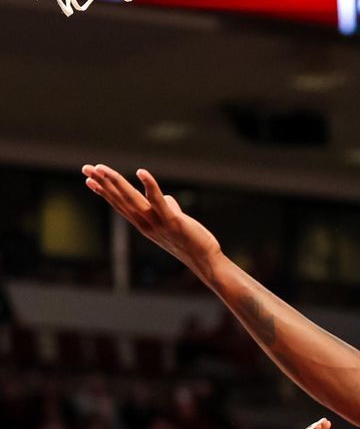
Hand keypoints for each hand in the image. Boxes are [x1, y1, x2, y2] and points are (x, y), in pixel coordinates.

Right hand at [82, 164, 220, 270]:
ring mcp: (158, 224)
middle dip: (102, 183)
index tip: (88, 179)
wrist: (205, 261)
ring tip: (102, 168)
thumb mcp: (175, 222)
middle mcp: (146, 225)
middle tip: (86, 167)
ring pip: (132, 200)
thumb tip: (167, 198)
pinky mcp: (173, 221)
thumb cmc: (192, 241)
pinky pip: (159, 202)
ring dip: (116, 183)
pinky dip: (149, 186)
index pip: (120, 205)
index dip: (104, 192)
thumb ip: (168, 209)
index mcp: (145, 224)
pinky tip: (141, 172)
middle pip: (120, 200)